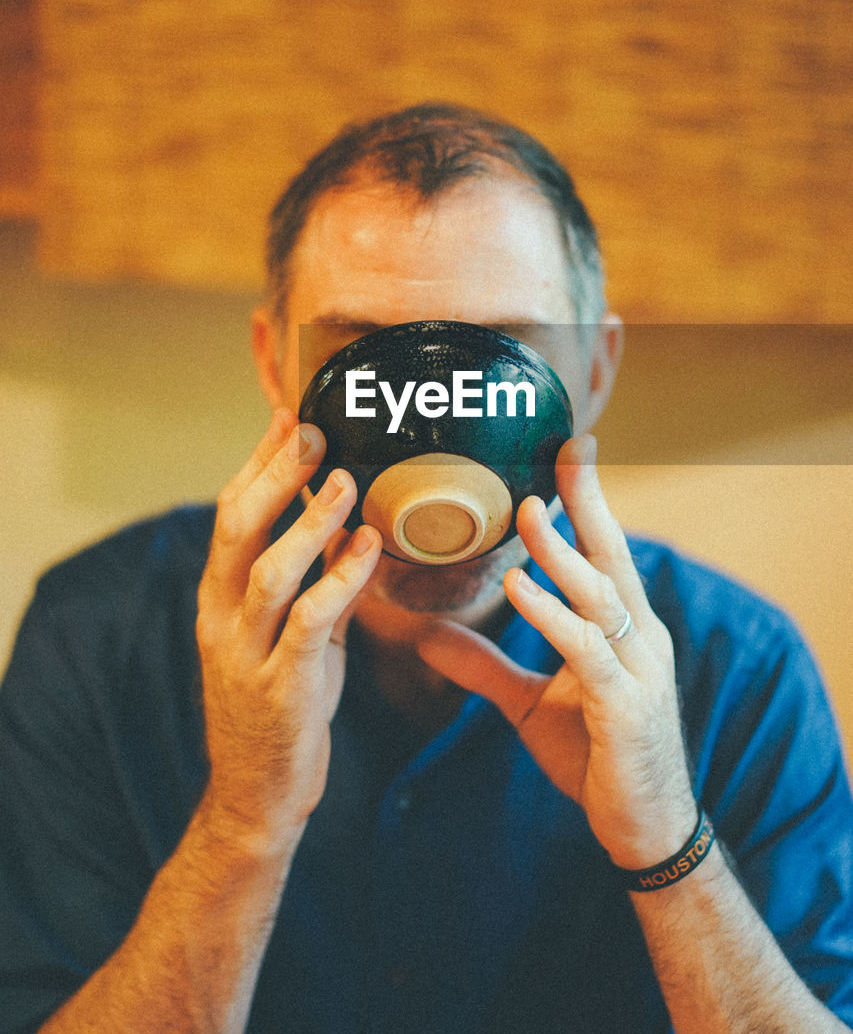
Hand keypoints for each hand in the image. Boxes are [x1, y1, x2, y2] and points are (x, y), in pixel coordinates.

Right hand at [196, 409, 381, 855]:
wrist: (255, 798)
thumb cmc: (279, 708)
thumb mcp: (292, 637)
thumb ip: (311, 584)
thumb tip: (347, 529)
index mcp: (218, 600)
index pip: (230, 516)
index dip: (257, 464)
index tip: (287, 417)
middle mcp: (222, 619)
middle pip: (237, 529)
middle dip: (274, 475)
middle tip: (312, 430)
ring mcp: (246, 655)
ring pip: (269, 571)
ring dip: (308, 521)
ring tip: (345, 480)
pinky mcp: (280, 689)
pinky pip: (309, 622)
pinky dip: (338, 580)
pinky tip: (366, 547)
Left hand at [417, 435, 696, 868]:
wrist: (644, 829)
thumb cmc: (596, 757)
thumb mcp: (531, 703)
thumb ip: (484, 664)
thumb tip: (426, 635)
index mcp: (623, 629)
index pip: (606, 552)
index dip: (588, 502)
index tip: (569, 452)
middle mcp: (639, 638)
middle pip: (614, 556)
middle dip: (591, 502)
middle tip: (566, 452)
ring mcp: (638, 672)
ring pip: (600, 596)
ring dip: (563, 552)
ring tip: (526, 513)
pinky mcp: (626, 709)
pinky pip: (586, 650)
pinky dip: (552, 614)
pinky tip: (520, 587)